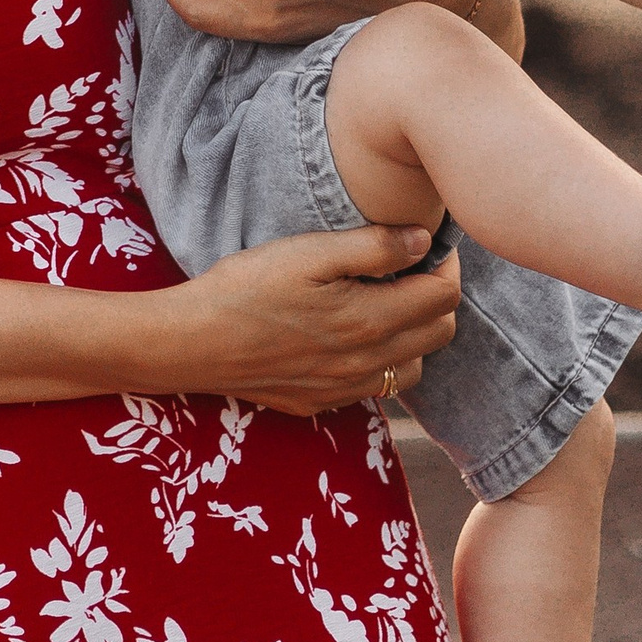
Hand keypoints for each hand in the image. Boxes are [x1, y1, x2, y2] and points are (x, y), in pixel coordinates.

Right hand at [146, 223, 459, 413]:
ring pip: (415, 366)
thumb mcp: (308, 253)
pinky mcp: (323, 401)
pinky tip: (352, 334)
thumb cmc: (247, 287)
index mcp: (371, 319)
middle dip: (437, 297)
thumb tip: (424, 240)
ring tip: (385, 301)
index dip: (447, 265)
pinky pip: (376, 386)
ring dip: (414, 333)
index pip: (444, 297)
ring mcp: (347, 388)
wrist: (194, 343)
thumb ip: (373, 246)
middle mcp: (369, 362)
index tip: (429, 243)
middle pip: (440, 333)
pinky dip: (383, 359)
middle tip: (410, 268)